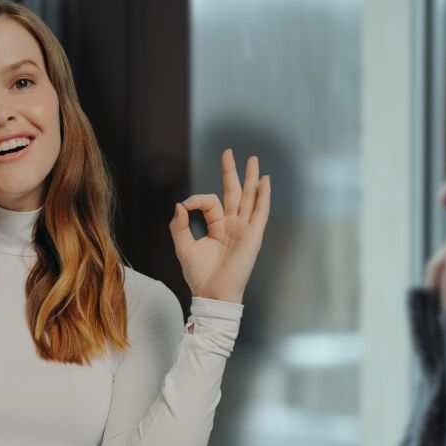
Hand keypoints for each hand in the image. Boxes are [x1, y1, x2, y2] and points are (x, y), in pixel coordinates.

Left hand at [169, 148, 270, 303]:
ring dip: (251, 178)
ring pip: (249, 198)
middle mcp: (233, 225)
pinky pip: (260, 212)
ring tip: (254, 160)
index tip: (185, 206)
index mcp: (218, 227)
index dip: (196, 200)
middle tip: (229, 152)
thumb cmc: (199, 275)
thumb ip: (179, 225)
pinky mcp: (253, 236)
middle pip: (234, 192)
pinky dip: (263, 196)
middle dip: (232, 172)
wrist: (213, 293)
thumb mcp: (183, 247)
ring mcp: (244, 229)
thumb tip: (179, 204)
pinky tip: (265, 182)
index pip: (211, 202)